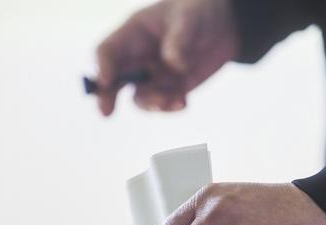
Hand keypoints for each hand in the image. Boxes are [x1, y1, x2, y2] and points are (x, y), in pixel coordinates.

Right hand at [95, 0, 237, 115]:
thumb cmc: (199, 11)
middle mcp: (137, 58)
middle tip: (105, 112)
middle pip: (113, 80)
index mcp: (133, 34)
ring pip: (139, 97)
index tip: (106, 82)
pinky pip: (162, 105)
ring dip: (152, 104)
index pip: (108, 51)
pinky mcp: (168, 90)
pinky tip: (184, 103)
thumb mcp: (190, 18)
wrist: (223, 26)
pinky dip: (170, 107)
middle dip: (107, 96)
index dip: (102, 66)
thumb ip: (180, 39)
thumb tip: (174, 64)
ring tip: (174, 101)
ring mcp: (151, 76)